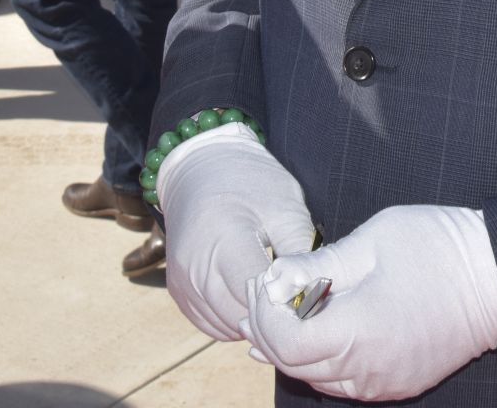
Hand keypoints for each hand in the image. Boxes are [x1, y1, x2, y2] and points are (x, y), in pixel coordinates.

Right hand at [157, 125, 317, 342]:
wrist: (202, 169)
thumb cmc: (252, 184)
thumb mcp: (285, 208)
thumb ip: (300, 252)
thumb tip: (317, 293)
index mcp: (226, 240)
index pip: (261, 294)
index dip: (290, 300)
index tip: (312, 295)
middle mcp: (196, 266)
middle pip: (243, 315)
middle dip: (274, 315)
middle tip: (299, 301)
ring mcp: (183, 282)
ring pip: (228, 326)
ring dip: (254, 321)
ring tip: (277, 299)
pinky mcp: (178, 291)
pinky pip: (211, 324)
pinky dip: (234, 321)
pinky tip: (253, 300)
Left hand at [249, 205, 496, 400]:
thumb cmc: (441, 248)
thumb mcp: (374, 239)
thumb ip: (320, 264)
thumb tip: (277, 278)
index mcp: (358, 331)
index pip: (285, 342)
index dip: (264, 314)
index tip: (265, 283)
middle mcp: (368, 368)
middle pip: (294, 365)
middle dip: (271, 329)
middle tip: (267, 293)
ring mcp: (385, 381)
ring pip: (318, 378)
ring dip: (295, 348)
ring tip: (287, 309)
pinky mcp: (399, 383)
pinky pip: (346, 382)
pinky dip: (324, 360)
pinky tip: (321, 329)